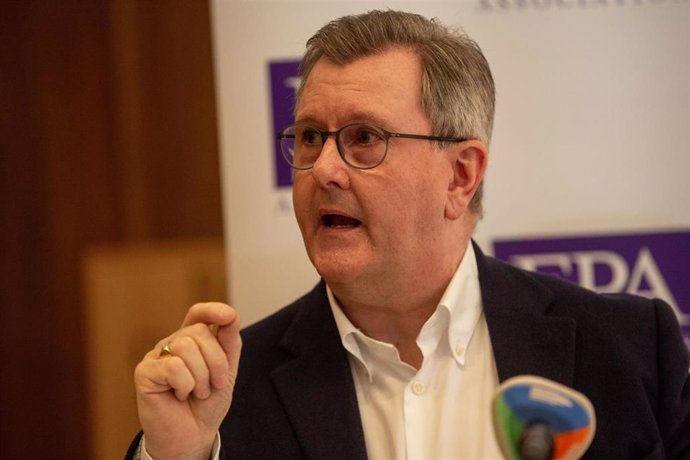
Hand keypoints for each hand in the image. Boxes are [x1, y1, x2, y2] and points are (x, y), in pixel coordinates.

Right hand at [134, 303, 241, 459]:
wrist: (193, 437)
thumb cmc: (206, 405)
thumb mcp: (226, 372)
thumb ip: (229, 343)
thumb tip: (231, 315)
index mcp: (192, 341)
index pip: (198, 314)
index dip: (212, 309)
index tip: (229, 316)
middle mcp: (172, 344)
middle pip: (199, 331)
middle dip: (216, 361)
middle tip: (214, 384)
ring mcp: (157, 356)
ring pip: (185, 347)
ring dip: (201, 376)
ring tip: (197, 392)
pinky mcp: (144, 372)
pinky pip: (173, 366)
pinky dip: (186, 384)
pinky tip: (181, 395)